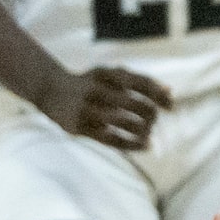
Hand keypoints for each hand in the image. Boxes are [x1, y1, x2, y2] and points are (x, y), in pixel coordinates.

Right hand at [41, 65, 171, 151]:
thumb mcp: (110, 76)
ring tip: (147, 133)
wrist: (49, 89)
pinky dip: (131, 144)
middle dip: (149, 115)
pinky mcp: (77, 126)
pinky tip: (145, 146)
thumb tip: (170, 92)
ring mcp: (84, 108)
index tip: (170, 108)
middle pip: (133, 104)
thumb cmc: (91, 84)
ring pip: (122, 122)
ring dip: (142, 130)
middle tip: (152, 121)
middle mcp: (94, 88)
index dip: (158, 96)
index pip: (139, 83)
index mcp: (105, 73)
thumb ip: (139, 81)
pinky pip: (110, 139)